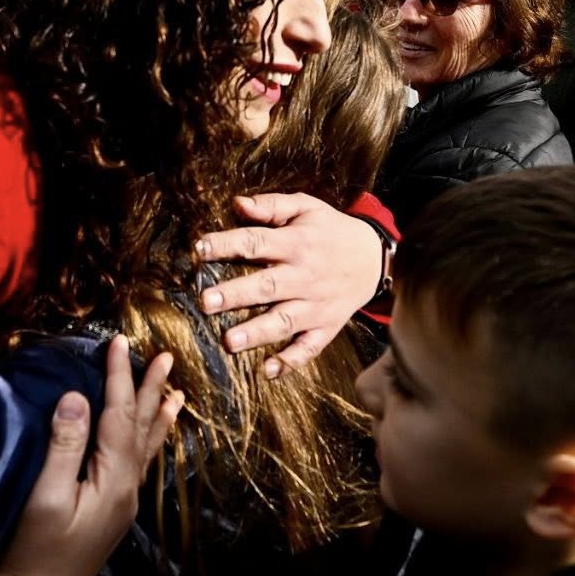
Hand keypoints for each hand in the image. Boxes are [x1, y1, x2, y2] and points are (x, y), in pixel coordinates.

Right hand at [0, 339, 180, 575]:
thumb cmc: (34, 549)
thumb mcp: (43, 496)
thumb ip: (63, 445)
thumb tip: (76, 397)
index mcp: (113, 479)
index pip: (119, 415)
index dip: (120, 377)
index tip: (119, 342)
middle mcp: (127, 488)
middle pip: (142, 428)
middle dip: (151, 390)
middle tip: (166, 356)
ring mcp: (123, 502)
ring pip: (146, 446)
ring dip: (157, 415)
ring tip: (175, 393)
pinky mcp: (113, 512)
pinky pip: (139, 463)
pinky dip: (148, 441)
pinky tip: (149, 438)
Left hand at [194, 193, 384, 376]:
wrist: (375, 259)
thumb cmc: (332, 231)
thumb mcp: (307, 208)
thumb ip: (272, 205)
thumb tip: (237, 204)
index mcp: (296, 243)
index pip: (256, 242)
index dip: (227, 244)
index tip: (199, 249)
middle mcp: (305, 276)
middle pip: (267, 286)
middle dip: (235, 295)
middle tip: (205, 301)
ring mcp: (316, 306)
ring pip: (284, 321)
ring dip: (257, 332)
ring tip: (229, 342)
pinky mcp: (326, 327)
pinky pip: (308, 348)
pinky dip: (290, 361)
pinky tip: (267, 371)